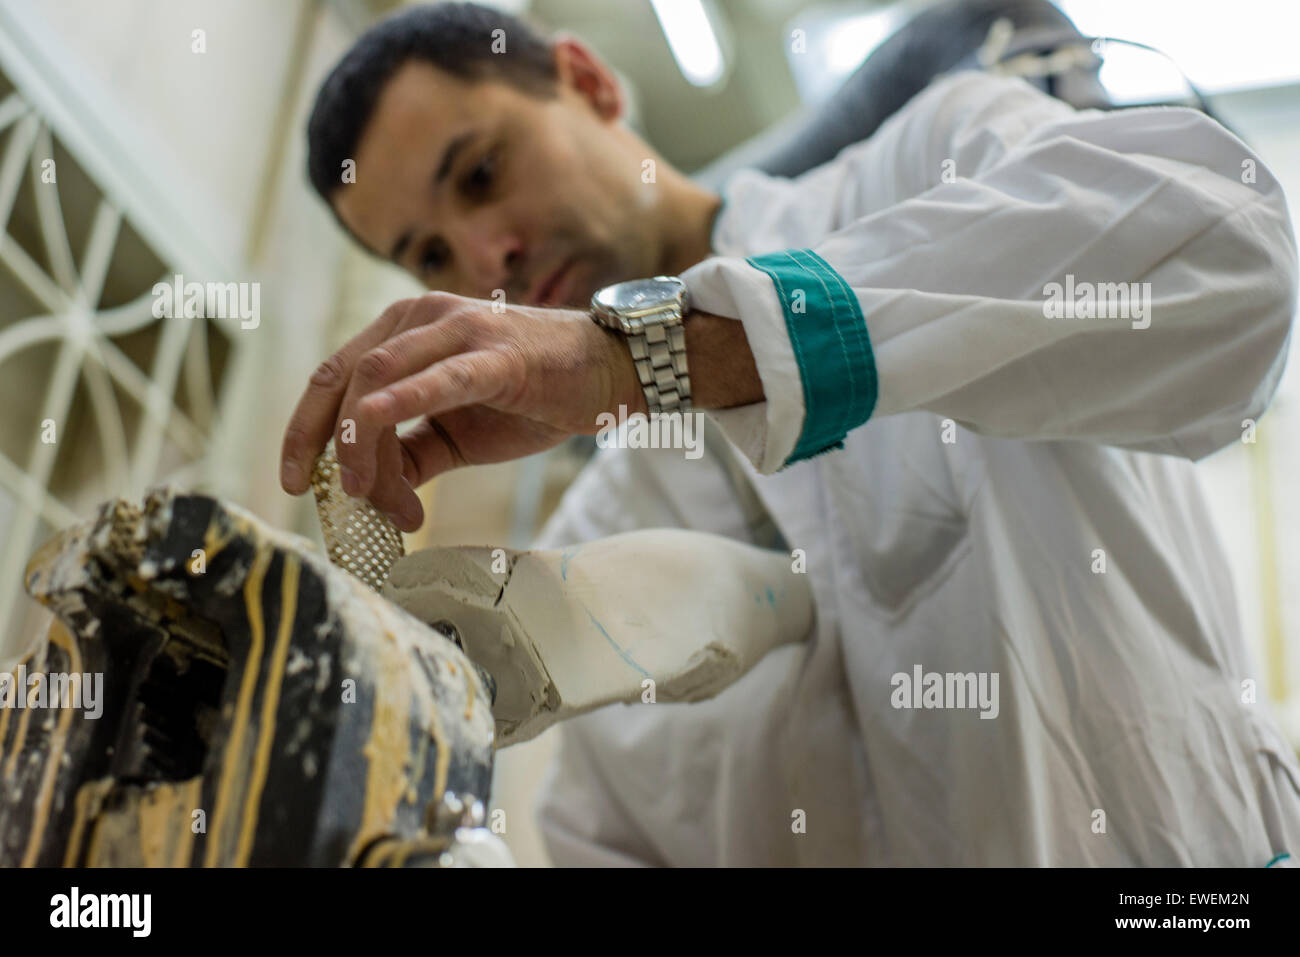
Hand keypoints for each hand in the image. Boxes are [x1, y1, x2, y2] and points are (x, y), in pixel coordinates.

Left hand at [279, 292, 643, 530]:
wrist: (609, 374)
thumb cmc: (534, 397)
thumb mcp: (457, 434)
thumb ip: (410, 455)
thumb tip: (369, 492)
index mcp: (404, 332)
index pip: (331, 378)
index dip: (302, 431)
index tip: (296, 483)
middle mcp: (419, 318)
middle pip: (341, 382)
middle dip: (330, 450)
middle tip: (350, 504)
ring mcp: (456, 331)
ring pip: (375, 382)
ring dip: (364, 448)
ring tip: (389, 501)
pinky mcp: (495, 355)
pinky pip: (436, 378)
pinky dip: (398, 402)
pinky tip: (375, 426)